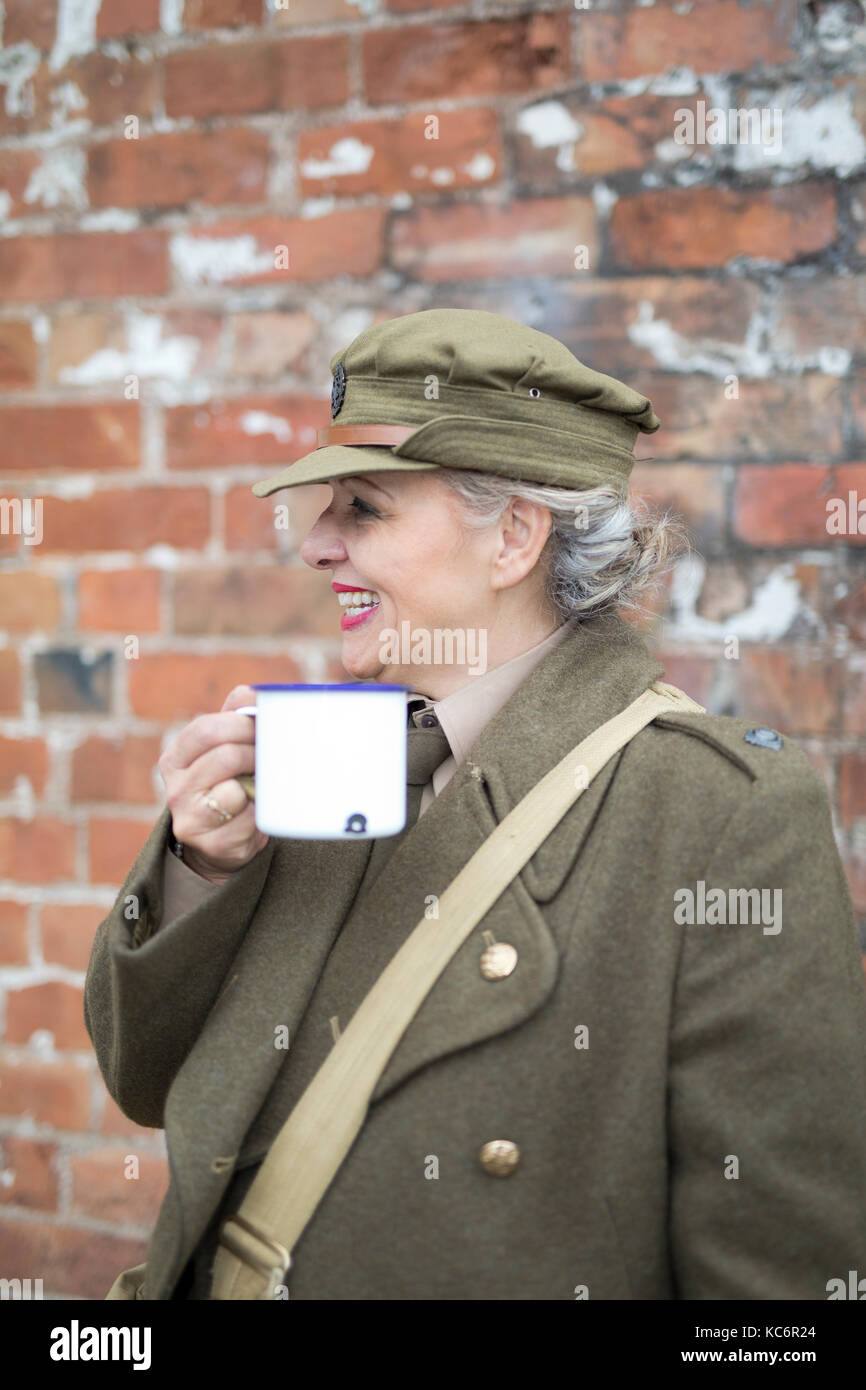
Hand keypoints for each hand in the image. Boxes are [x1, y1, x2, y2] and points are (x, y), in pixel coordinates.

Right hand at [157, 685, 267, 883]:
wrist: (220, 842)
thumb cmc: (226, 784)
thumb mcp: (222, 749)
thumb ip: (234, 717)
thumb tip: (252, 692)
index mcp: (174, 758)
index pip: (206, 729)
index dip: (241, 723)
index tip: (263, 726)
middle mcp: (174, 788)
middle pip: (226, 756)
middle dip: (256, 752)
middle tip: (269, 755)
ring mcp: (189, 818)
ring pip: (236, 789)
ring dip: (258, 784)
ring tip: (260, 784)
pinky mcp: (211, 844)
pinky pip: (249, 818)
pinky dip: (260, 812)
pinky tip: (255, 813)